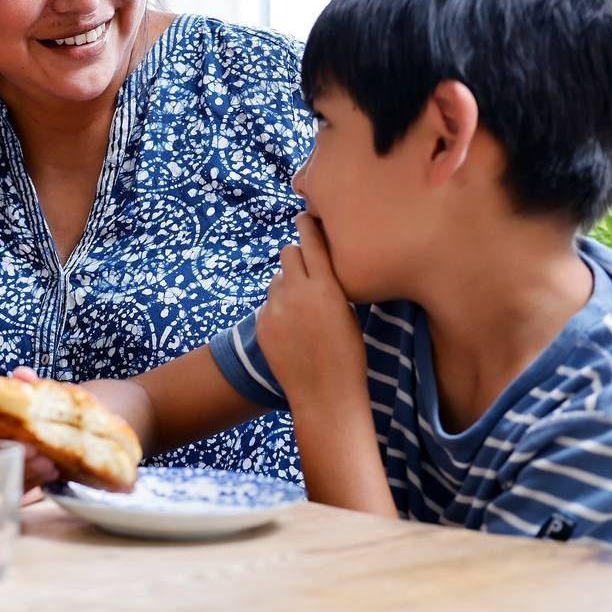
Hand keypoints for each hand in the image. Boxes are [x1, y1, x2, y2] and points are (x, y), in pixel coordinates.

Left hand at [254, 214, 366, 405]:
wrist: (325, 396)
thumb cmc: (348, 356)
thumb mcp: (349, 314)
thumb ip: (330, 287)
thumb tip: (317, 266)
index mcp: (326, 288)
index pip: (312, 242)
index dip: (308, 225)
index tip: (304, 215)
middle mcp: (298, 293)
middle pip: (288, 254)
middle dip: (296, 258)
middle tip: (306, 272)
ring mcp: (276, 309)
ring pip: (276, 281)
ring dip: (287, 288)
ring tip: (302, 314)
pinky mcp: (262, 325)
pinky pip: (268, 306)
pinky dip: (278, 312)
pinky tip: (292, 334)